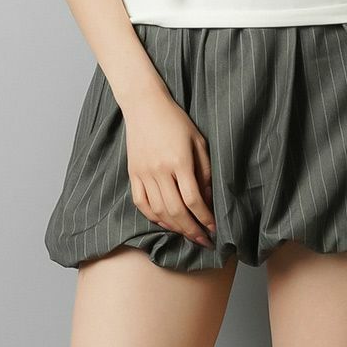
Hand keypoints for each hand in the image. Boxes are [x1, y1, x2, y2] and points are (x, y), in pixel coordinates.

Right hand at [122, 90, 215, 246]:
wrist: (144, 105)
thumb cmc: (176, 121)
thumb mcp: (198, 141)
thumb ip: (204, 171)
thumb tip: (207, 199)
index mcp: (179, 161)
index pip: (193, 200)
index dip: (205, 218)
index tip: (213, 229)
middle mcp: (160, 170)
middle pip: (176, 211)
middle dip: (191, 230)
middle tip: (203, 241)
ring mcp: (143, 173)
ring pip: (158, 211)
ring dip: (174, 227)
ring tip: (187, 234)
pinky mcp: (133, 174)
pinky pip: (141, 203)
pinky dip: (153, 217)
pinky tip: (166, 223)